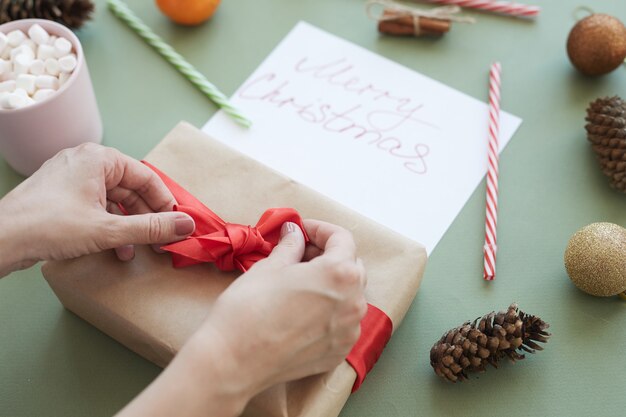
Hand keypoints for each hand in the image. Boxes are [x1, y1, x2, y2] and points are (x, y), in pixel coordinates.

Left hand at [0, 143, 194, 276]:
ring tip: (136, 250)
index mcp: (99, 159)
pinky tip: (115, 248)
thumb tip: (186, 225)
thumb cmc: (48, 226)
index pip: (146, 177)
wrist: (0, 239)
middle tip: (161, 240)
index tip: (177, 224)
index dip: (165, 203)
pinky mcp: (61, 196)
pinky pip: (96, 207)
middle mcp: (85, 162)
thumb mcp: (109, 229)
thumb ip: (151, 228)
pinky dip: (109, 226)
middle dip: (146, 218)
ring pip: (113, 200)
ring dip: (129, 226)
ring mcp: (71, 179)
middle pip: (130, 189)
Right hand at [206, 219, 367, 391]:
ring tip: (301, 281)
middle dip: (328, 254)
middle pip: (351, 266)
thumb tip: (295, 234)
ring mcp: (348, 332)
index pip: (342, 238)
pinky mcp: (337, 353)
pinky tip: (303, 308)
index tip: (302, 230)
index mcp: (339, 274)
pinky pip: (342, 323)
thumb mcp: (269, 267)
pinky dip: (329, 310)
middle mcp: (353, 303)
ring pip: (349, 296)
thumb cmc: (248, 310)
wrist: (233, 361)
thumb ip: (290, 246)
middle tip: (300, 252)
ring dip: (331, 283)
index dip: (320, 229)